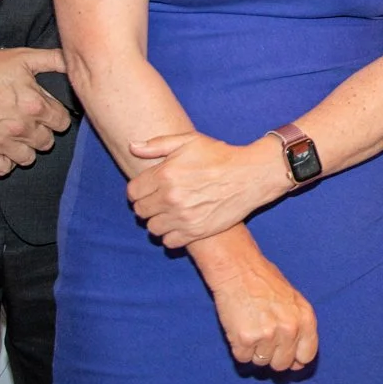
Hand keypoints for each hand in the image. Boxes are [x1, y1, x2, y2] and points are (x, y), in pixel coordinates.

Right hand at [0, 45, 71, 175]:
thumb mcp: (22, 57)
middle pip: (46, 142)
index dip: (56, 118)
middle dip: (41, 133)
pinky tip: (1, 150)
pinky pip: (3, 169)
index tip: (48, 114)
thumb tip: (73, 59)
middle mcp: (21, 127)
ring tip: (16, 138)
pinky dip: (4, 162)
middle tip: (30, 125)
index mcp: (35, 105)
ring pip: (28, 158)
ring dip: (25, 149)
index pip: (62, 123)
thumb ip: (53, 60)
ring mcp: (1, 142)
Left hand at [127, 131, 289, 247]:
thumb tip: (132, 147)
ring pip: (152, 228)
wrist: (250, 176)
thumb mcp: (189, 141)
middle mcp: (171, 198)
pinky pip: (169, 242)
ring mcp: (183, 217)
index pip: (133, 192)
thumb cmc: (220, 156)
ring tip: (170, 212)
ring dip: (158, 221)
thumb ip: (158, 144)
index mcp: (165, 174)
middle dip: (147, 205)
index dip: (139, 190)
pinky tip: (180, 224)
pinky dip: (171, 235)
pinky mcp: (196, 232)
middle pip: (140, 211)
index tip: (148, 189)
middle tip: (160, 200)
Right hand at [192, 230, 317, 370]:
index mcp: (305, 319)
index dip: (295, 359)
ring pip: (261, 362)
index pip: (307, 355)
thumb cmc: (264, 281)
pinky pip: (242, 358)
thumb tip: (298, 361)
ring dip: (254, 351)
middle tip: (263, 336)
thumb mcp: (293, 300)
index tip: (286, 355)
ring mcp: (268, 336)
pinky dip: (239, 348)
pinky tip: (239, 328)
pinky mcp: (245, 340)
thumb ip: (299, 327)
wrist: (238, 270)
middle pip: (282, 364)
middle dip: (272, 356)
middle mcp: (289, 329)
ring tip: (251, 327)